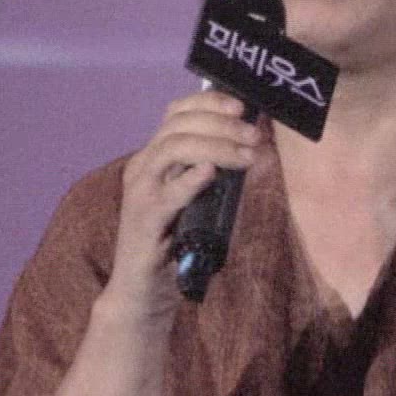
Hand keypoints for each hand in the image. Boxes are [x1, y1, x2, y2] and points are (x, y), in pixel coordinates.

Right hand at [104, 90, 268, 321]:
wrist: (141, 294)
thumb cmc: (174, 248)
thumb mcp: (197, 203)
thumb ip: (215, 176)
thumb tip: (254, 150)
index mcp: (154, 158)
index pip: (176, 113)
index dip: (209, 101)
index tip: (243, 105)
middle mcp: (143, 168)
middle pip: (177, 124)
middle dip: (221, 122)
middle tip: (255, 135)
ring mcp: (140, 193)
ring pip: (172, 149)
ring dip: (215, 146)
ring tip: (246, 155)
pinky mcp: (144, 222)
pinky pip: (167, 194)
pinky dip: (191, 179)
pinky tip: (212, 172)